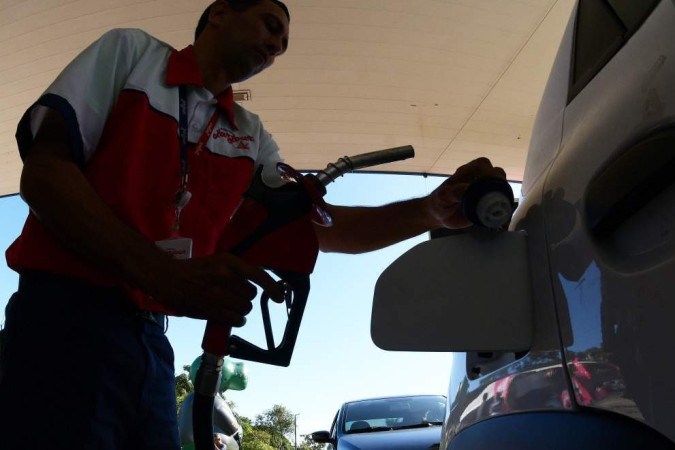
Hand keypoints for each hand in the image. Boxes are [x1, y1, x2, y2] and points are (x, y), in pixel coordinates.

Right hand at [146, 253, 282, 324]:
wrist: (167, 278)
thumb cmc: (195, 270)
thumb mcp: (218, 261)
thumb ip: (237, 271)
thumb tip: (259, 284)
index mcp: (228, 261)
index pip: (258, 275)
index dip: (272, 287)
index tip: (279, 297)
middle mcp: (225, 276)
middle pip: (251, 295)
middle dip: (246, 297)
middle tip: (234, 296)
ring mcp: (218, 294)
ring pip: (245, 308)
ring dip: (242, 310)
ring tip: (229, 305)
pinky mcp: (211, 310)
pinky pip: (236, 319)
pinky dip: (238, 320)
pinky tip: (232, 316)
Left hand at [429, 157, 506, 228]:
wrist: (439, 215)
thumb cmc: (439, 202)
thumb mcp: (442, 197)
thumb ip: (453, 192)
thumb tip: (467, 189)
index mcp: (467, 172)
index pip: (483, 164)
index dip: (489, 172)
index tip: (488, 184)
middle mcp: (478, 179)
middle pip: (497, 175)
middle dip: (500, 185)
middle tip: (496, 199)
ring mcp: (484, 191)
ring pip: (502, 188)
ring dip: (504, 198)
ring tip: (501, 211)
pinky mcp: (487, 204)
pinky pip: (500, 204)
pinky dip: (503, 211)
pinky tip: (502, 221)